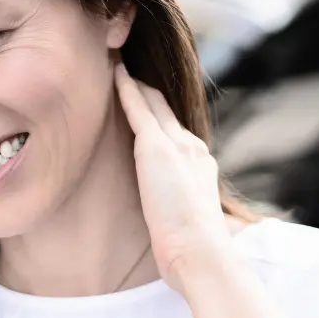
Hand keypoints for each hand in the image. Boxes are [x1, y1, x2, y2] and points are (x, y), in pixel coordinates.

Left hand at [115, 64, 232, 284]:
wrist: (203, 253)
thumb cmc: (194, 252)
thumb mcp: (189, 226)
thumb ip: (180, 214)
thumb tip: (171, 227)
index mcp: (200, 166)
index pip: (177, 133)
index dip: (161, 117)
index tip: (147, 104)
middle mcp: (192, 148)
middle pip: (166, 110)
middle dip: (149, 91)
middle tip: (128, 68)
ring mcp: (176, 144)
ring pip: (153, 103)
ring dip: (137, 82)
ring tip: (119, 63)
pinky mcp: (156, 147)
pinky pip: (138, 108)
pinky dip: (127, 88)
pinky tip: (115, 72)